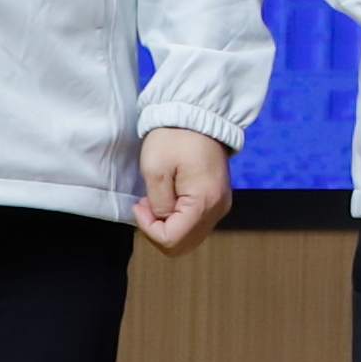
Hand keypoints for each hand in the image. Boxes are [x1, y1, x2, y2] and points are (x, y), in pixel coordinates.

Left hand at [134, 128, 233, 254]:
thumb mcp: (155, 170)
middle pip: (182, 245)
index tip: (140, 204)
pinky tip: (169, 198)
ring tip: (157, 200)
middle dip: (158, 231)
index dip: (148, 228)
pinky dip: (178, 220)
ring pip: (189, 238)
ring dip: (168, 226)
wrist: (198, 116)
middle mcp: (217, 209)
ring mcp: (220, 206)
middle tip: (147, 205)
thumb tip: (162, 220)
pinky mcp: (217, 200)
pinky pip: (195, 225)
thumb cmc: (174, 138)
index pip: (172, 240)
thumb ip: (158, 204)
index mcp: (204, 202)